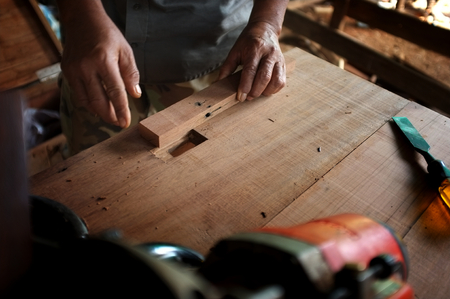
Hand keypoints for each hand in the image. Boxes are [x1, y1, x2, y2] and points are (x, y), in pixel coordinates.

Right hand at [59, 1, 140, 127]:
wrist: (82, 20)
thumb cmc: (107, 35)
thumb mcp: (125, 51)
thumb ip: (131, 74)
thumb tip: (135, 94)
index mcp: (103, 61)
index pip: (114, 92)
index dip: (121, 110)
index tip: (126, 122)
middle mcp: (85, 67)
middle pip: (98, 101)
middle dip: (109, 115)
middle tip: (118, 124)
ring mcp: (73, 70)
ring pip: (85, 101)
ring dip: (98, 112)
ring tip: (110, 117)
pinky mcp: (66, 71)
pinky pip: (78, 93)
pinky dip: (88, 103)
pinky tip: (97, 107)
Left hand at [218, 21, 285, 101]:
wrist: (265, 29)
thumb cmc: (248, 42)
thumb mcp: (235, 51)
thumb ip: (227, 67)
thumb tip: (218, 82)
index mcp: (255, 49)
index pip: (250, 70)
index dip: (245, 85)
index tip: (240, 97)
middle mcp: (269, 54)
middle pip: (264, 77)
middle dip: (255, 91)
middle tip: (247, 97)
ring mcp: (278, 59)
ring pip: (276, 80)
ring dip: (265, 92)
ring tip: (256, 94)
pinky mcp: (283, 64)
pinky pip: (282, 81)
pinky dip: (273, 89)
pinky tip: (265, 90)